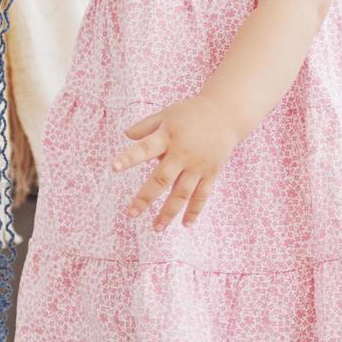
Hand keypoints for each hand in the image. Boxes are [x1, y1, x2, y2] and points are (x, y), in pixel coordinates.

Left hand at [111, 94, 242, 230]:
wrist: (226, 114)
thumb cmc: (191, 113)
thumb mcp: (167, 113)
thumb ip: (146, 125)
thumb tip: (126, 136)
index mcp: (168, 137)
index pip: (145, 148)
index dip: (130, 158)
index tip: (114, 167)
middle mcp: (182, 153)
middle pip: (162, 179)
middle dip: (146, 198)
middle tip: (131, 214)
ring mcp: (198, 165)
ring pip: (182, 193)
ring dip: (169, 212)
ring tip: (156, 228)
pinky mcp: (211, 172)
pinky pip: (202, 195)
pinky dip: (195, 210)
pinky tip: (186, 224)